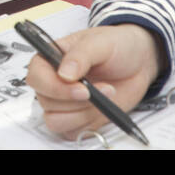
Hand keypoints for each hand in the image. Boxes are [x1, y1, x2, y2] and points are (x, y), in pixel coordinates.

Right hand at [24, 24, 165, 138]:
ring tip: (105, 97)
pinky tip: (103, 108)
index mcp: (49, 59)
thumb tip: (63, 74)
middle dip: (76, 101)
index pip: (36, 78)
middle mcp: (53, 82)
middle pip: (45, 103)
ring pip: (56, 121)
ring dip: (83, 114)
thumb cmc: (116, 45)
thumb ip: (80, 56)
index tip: (82, 89)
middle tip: (104, 89)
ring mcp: (64, 102)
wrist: (138, 61)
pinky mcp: (78, 118)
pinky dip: (89, 124)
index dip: (55, 87)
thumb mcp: (99, 42)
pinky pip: (72, 132)